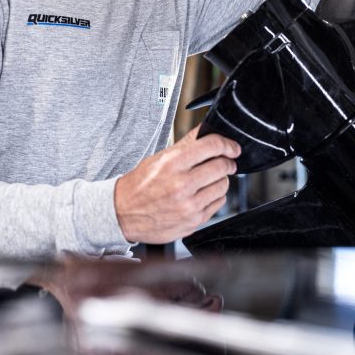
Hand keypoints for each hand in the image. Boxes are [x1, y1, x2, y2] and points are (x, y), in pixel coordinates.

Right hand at [114, 125, 240, 243]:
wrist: (122, 213)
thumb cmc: (140, 184)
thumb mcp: (160, 158)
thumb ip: (186, 144)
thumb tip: (207, 132)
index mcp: (172, 164)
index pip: (212, 146)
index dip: (227, 144)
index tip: (232, 147)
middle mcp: (181, 185)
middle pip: (222, 166)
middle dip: (227, 162)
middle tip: (225, 162)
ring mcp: (188, 206)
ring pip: (223, 186)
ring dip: (220, 180)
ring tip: (207, 179)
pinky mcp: (193, 222)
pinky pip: (218, 204)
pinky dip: (214, 196)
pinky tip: (202, 194)